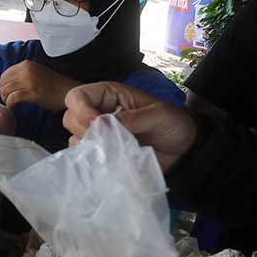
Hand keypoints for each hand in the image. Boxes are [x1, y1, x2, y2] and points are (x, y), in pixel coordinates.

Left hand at [0, 60, 76, 110]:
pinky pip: (12, 98)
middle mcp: (26, 70)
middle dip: (3, 93)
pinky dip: (10, 105)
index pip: (5, 74)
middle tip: (10, 101)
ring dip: (6, 100)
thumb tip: (0, 86)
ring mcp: (29, 81)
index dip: (3, 85)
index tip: (7, 93)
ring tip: (13, 105)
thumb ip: (20, 77)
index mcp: (26, 64)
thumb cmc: (53, 85)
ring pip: (5, 90)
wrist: (68, 91)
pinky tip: (15, 108)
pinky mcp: (32, 92)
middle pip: (3, 82)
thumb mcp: (36, 74)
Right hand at [62, 82, 195, 170]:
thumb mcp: (158, 116)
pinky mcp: (103, 153)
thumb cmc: (174, 125)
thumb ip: (132, 119)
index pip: (78, 96)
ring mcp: (99, 134)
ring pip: (74, 137)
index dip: (81, 109)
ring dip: (88, 146)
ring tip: (110, 151)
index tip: (96, 125)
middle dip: (83, 130)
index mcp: (109, 95)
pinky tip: (108, 161)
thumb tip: (101, 125)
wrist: (185, 150)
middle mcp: (99, 112)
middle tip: (105, 140)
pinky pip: (84, 156)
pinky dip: (91, 160)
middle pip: (70, 117)